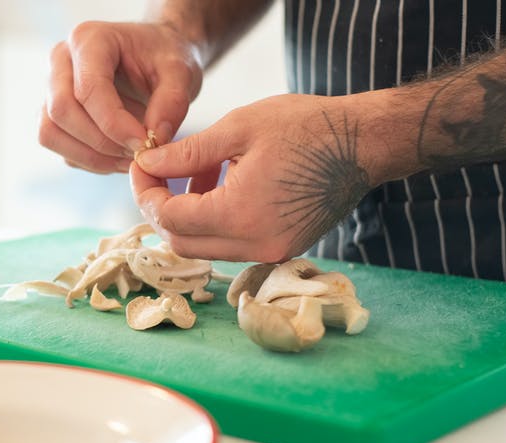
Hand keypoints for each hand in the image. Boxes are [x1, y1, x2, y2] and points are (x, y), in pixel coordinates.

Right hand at [39, 21, 203, 173]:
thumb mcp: (182, 72)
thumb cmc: (166, 59)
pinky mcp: (55, 116)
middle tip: (139, 153)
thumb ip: (173, 103)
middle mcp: (62, 60)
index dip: (114, 124)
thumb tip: (153, 140)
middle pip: (61, 111)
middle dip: (102, 141)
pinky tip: (121, 156)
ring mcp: (53, 88)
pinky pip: (62, 148)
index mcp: (90, 39)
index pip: (88, 88)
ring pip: (51, 133)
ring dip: (92, 156)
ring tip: (130, 159)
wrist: (157, 59)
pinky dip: (91, 161)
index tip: (145, 143)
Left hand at [131, 92, 413, 261]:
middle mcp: (255, 244)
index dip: (146, 192)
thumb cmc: (305, 127)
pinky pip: (234, 244)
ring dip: (190, 215)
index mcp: (240, 214)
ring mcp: (272, 251)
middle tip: (158, 173)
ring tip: (200, 171)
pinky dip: (217, 221)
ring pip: (206, 247)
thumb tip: (146, 163)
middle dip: (162, 209)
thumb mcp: (238, 129)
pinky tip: (226, 184)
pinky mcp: (284, 248)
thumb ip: (186, 152)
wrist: (363, 143)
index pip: (170, 218)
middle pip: (182, 243)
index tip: (141, 165)